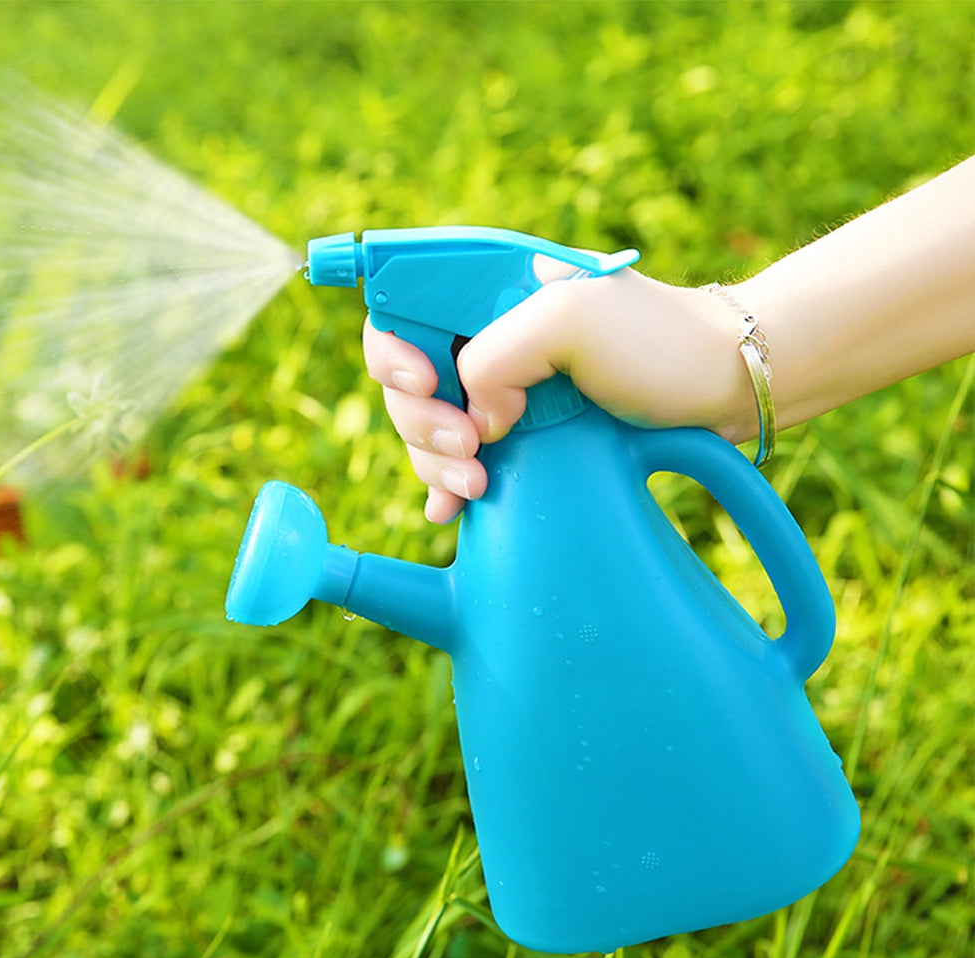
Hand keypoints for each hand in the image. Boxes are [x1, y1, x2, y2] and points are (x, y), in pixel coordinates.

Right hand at [364, 265, 751, 522]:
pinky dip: (448, 484)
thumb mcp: (571, 322)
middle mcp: (487, 336)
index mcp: (488, 290)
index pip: (401, 310)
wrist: (723, 386)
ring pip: (429, 427)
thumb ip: (496, 357)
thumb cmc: (659, 342)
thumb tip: (473, 417)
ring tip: (476, 485)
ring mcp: (505, 387)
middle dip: (421, 421)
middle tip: (470, 449)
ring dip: (436, 462)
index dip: (394, 353)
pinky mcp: (523, 430)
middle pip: (406, 380)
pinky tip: (450, 508)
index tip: (430, 385)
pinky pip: (462, 457)